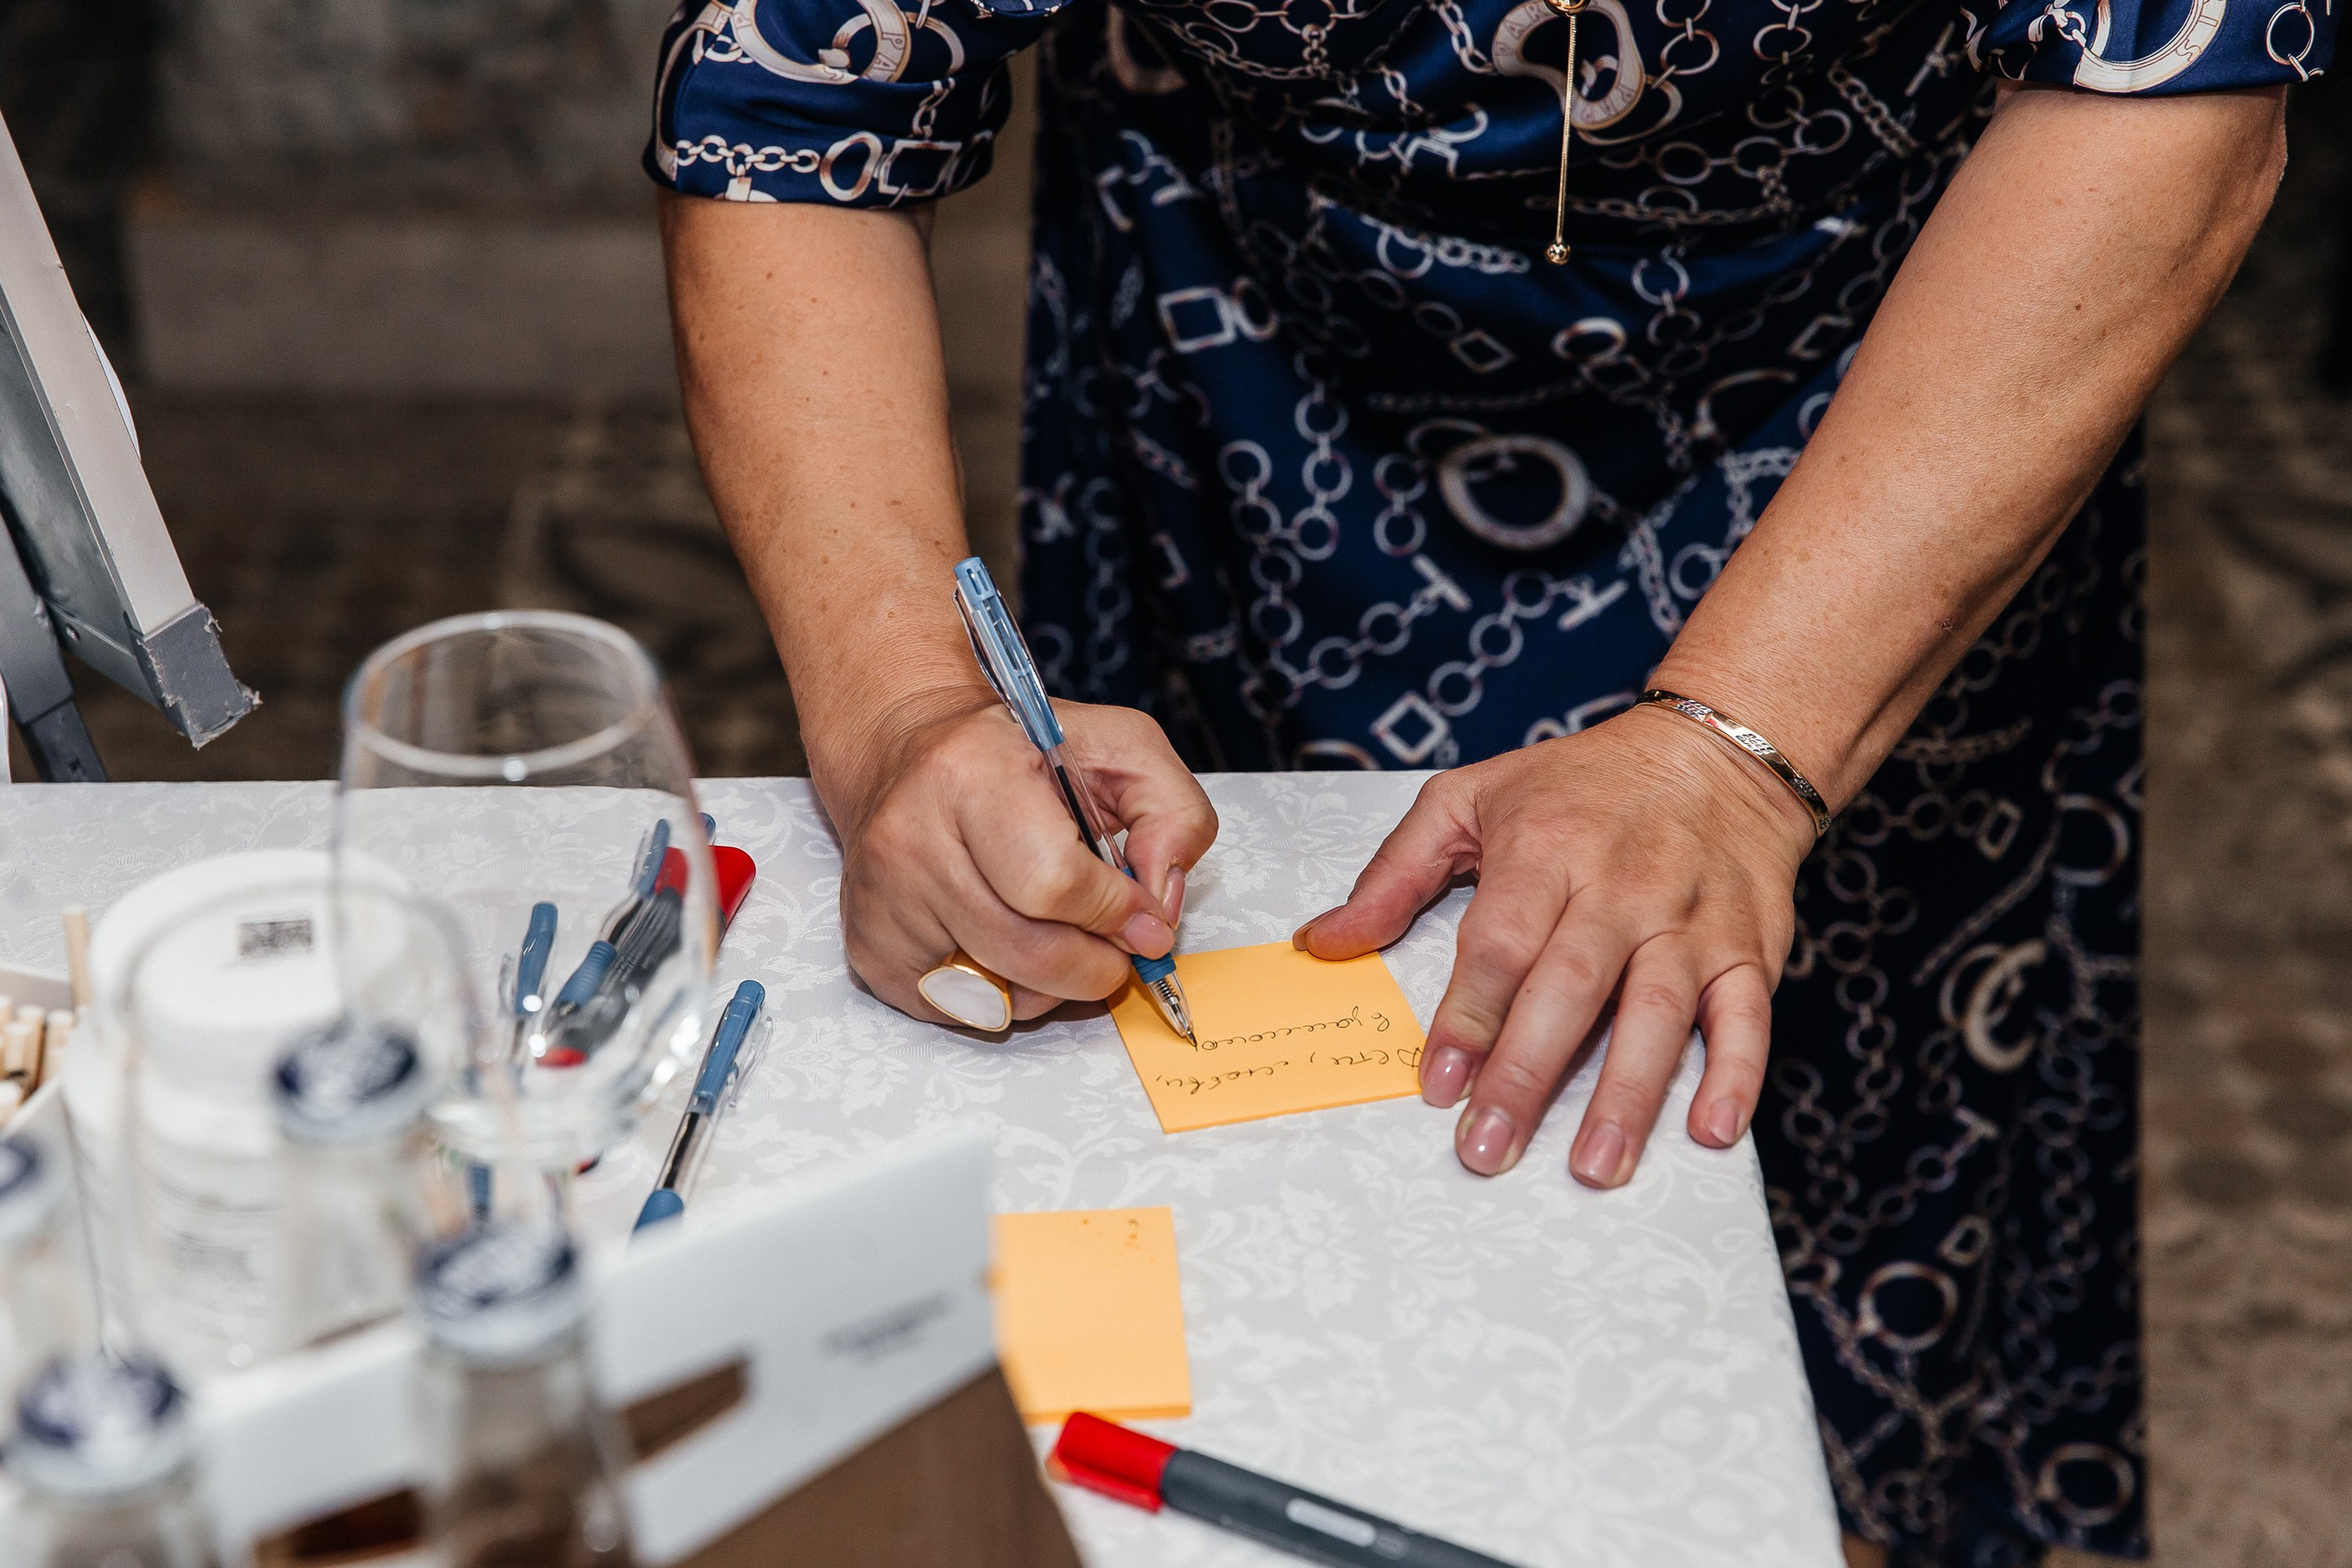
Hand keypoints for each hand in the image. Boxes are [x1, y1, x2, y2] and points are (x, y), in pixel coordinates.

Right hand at [824, 686, 1218, 1024]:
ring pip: (999, 996)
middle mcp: (910, 839)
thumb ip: (1174, 814)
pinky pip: (963, 1012)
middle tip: (1118, 948)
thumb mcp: (1119, 747)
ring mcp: (883, 901)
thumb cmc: (1017, 754)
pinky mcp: (871, 950)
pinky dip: (1007, 996)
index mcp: (971, 773)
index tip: (1146, 920)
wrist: (907, 752)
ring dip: (1055, 986)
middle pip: (1028, 953)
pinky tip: (1010, 945)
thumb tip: (1161, 906)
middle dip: (1097, 965)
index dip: (1117, 914)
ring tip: (1062, 937)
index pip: (1054, 883)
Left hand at [1294, 706, 1817, 1185]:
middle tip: (1488, 1149)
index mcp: (1546, 847)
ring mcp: (1690, 919)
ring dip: (1626, 1095)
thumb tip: (1322, 942)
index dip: (1468, 1017)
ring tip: (1591, 1166)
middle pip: (1571, 987)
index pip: (1501, 942)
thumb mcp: (1469, 799)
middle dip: (1526, 1073)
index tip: (1438, 1085)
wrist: (1713, 754)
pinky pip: (1748, 1014)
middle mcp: (1621, 885)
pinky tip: (1712, 1130)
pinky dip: (1737, 1074)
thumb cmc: (1576, 785)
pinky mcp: (1749, 946)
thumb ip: (1394, 874)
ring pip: (1658, 1012)